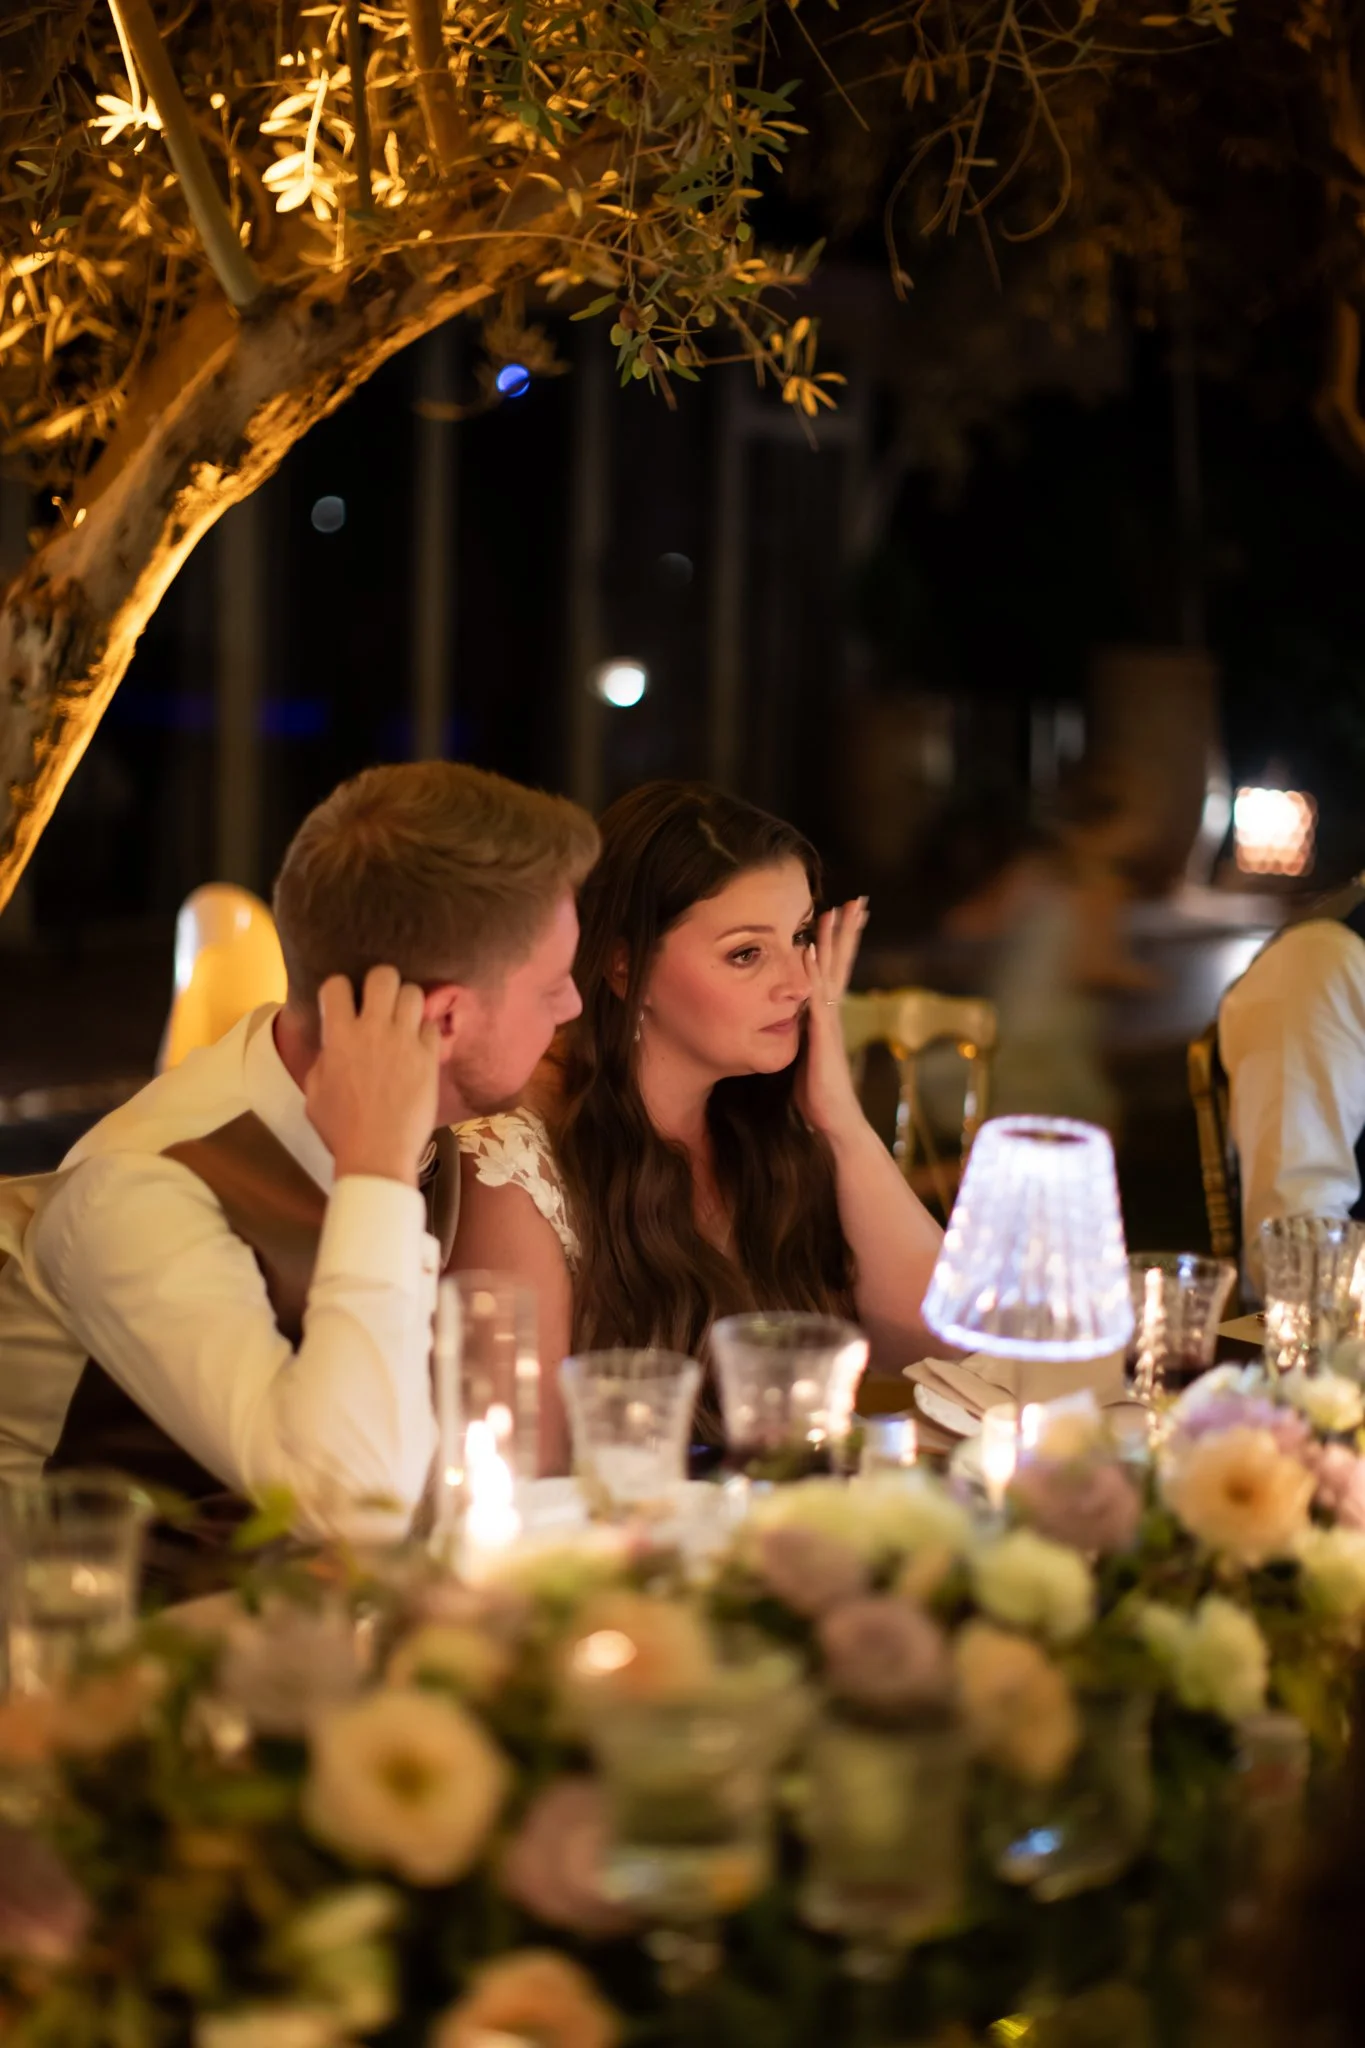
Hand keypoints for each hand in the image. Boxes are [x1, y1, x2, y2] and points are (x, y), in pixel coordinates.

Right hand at [306, 966, 440, 1185]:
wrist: (378, 1154)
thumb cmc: (340, 1129)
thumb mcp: (315, 1092)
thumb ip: (324, 1060)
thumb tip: (333, 1047)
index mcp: (339, 1036)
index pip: (337, 985)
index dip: (340, 989)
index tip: (344, 1003)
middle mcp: (372, 1030)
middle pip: (383, 976)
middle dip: (381, 983)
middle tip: (380, 1001)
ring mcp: (404, 1041)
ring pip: (414, 993)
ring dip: (407, 1003)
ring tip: (404, 1020)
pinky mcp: (429, 1058)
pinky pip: (432, 1025)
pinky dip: (425, 1031)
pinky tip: (419, 1046)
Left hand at [794, 897, 868, 1141]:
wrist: (835, 1121)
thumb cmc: (819, 1095)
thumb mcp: (806, 1057)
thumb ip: (801, 1036)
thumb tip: (790, 1023)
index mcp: (828, 1016)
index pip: (836, 970)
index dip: (840, 943)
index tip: (843, 915)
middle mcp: (833, 1013)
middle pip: (842, 962)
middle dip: (848, 931)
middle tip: (859, 900)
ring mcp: (830, 1022)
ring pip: (832, 972)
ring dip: (834, 941)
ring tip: (836, 910)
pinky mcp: (823, 1035)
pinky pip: (817, 996)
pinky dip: (813, 972)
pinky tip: (809, 950)